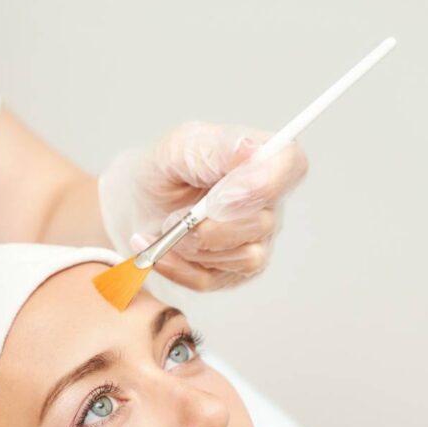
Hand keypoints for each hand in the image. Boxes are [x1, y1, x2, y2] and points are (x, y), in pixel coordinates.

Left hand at [98, 121, 307, 290]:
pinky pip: (210, 280)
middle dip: (210, 223)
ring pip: (243, 257)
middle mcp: (267, 205)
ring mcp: (253, 243)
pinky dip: (176, 266)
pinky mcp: (230, 274)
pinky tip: (157, 247)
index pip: (291, 165)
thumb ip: (216, 146)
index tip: (218, 196)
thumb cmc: (164, 171)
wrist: (136, 206)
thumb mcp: (180, 146)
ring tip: (166, 226)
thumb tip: (250, 147)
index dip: (261, 184)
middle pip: (262, 222)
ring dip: (193, 245)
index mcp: (263, 161)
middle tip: (175, 214)